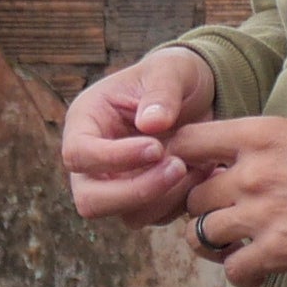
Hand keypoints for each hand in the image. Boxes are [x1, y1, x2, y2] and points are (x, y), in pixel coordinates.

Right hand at [61, 46, 215, 223]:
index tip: (157, 147)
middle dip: (136, 191)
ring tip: (200, 164)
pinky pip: (158, 216)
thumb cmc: (173, 75)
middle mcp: (93, 161)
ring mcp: (117, 184)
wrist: (195, 93)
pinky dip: (184, 201)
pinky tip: (207, 172)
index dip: (113, 159)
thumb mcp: (170, 70)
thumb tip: (150, 124)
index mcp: (85, 122)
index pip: (78, 155)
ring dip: (167, 197)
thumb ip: (161, 92)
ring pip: (128, 215)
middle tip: (178, 166)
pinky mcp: (144, 199)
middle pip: (90, 200)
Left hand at [171, 108, 286, 281]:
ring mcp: (264, 213)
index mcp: (263, 134)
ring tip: (239, 245)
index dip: (178, 161)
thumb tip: (258, 138)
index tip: (192, 174)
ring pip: (203, 235)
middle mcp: (254, 172)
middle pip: (192, 196)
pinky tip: (260, 269)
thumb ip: (280, 132)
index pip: (186, 142)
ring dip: (217, 244)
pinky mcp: (281, 252)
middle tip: (224, 218)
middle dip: (204, 209)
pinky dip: (242, 273)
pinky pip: (234, 270)